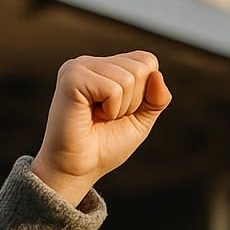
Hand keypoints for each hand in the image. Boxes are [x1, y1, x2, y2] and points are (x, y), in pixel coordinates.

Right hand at [31, 51, 171, 206]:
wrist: (78, 168)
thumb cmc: (104, 146)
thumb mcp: (139, 121)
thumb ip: (156, 99)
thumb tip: (157, 74)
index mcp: (106, 67)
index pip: (147, 61)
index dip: (145, 93)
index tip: (122, 112)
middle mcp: (92, 62)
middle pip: (141, 68)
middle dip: (134, 102)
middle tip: (108, 117)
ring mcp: (80, 66)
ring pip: (128, 78)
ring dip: (120, 108)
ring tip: (99, 117)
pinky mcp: (72, 77)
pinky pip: (113, 89)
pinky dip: (110, 110)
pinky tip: (92, 116)